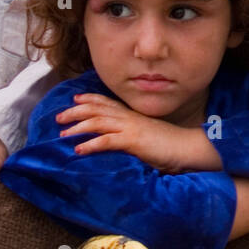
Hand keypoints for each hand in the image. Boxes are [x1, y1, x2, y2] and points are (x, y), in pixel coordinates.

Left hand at [58, 93, 208, 171]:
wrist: (189, 147)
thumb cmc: (171, 145)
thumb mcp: (148, 136)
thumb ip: (134, 135)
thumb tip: (121, 141)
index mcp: (133, 115)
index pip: (107, 102)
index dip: (89, 99)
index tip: (75, 99)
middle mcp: (129, 118)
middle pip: (97, 109)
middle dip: (75, 111)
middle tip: (59, 117)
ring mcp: (131, 128)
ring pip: (98, 122)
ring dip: (77, 127)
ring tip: (62, 134)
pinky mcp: (133, 141)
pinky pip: (107, 141)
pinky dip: (91, 144)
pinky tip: (79, 150)